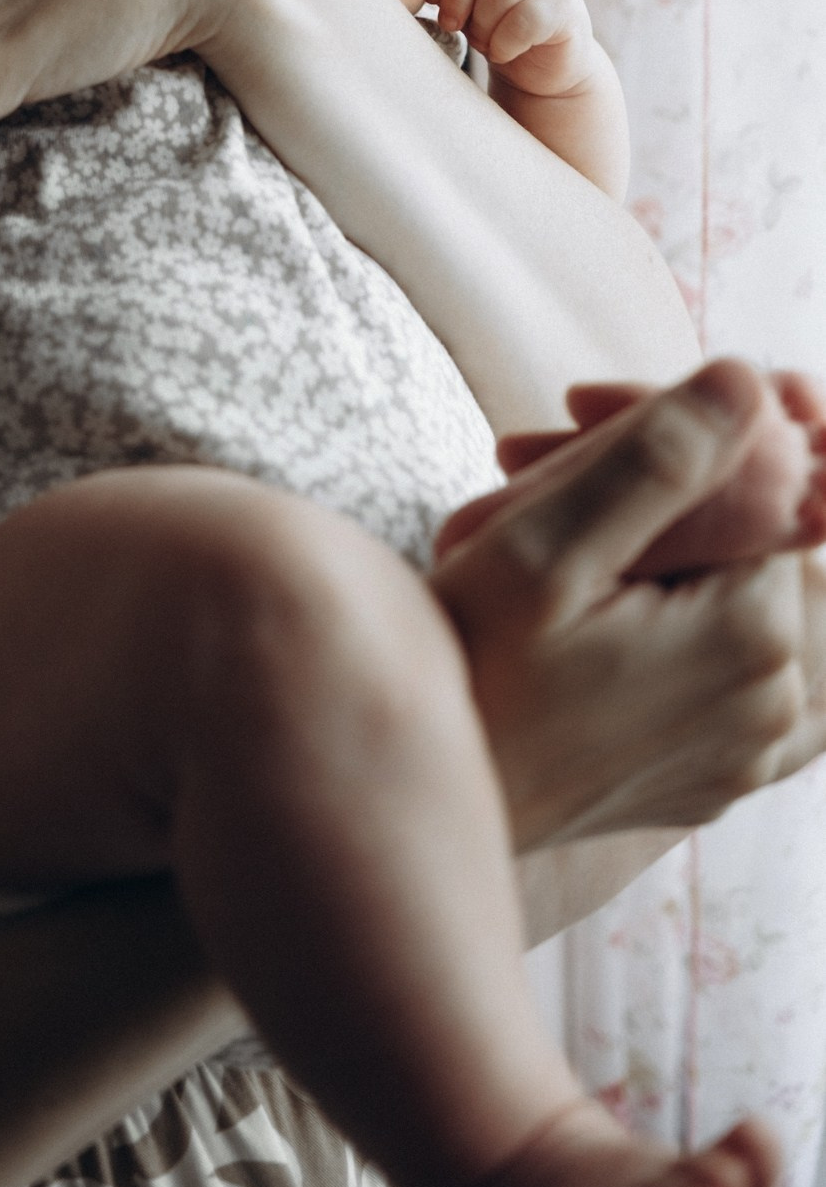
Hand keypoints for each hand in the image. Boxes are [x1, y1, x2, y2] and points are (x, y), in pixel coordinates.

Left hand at [426, 0, 599, 98]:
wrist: (541, 68)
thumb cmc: (494, 29)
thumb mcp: (466, 1)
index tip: (434, 0)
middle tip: (451, 23)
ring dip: (482, 23)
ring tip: (483, 42)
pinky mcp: (566, 8)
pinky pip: (527, 19)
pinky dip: (504, 42)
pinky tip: (502, 53)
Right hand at [430, 360, 815, 846]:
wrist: (411, 803)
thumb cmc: (462, 672)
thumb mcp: (539, 548)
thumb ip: (658, 460)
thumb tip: (752, 383)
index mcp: (751, 636)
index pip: (776, 484)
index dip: (702, 427)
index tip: (595, 406)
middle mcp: (773, 702)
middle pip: (773, 537)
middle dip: (687, 476)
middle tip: (564, 443)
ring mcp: (750, 750)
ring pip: (776, 600)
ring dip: (706, 539)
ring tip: (597, 511)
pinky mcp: (717, 779)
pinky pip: (773, 676)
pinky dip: (733, 614)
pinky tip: (664, 588)